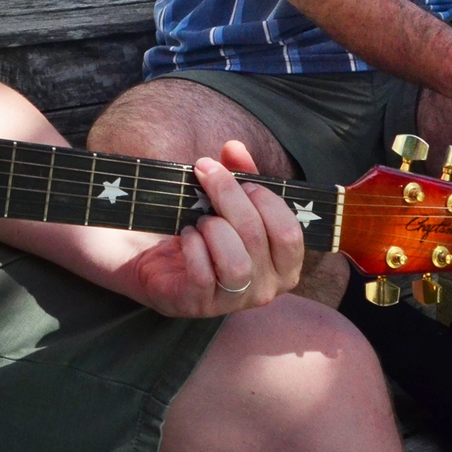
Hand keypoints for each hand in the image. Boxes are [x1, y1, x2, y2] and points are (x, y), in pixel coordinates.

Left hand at [125, 141, 305, 317]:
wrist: (162, 264)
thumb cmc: (207, 232)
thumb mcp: (228, 201)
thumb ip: (239, 174)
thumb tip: (234, 147)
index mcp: (285, 265)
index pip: (289, 231)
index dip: (265, 199)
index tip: (239, 178)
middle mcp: (267, 289)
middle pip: (257, 236)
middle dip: (228, 196)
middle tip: (205, 172)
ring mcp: (235, 302)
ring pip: (236, 262)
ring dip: (213, 228)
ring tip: (199, 219)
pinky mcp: (200, 304)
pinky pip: (202, 273)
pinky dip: (192, 246)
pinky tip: (186, 236)